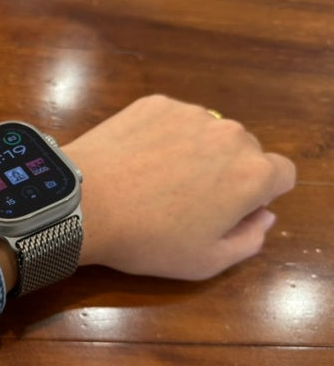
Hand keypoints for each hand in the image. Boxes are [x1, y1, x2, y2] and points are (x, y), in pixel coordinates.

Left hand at [62, 95, 295, 279]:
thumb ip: (249, 240)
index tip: (231, 210)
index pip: (282, 175)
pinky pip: (173, 121)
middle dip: (228, 173)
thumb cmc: (147, 239)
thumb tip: (263, 215)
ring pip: (208, 134)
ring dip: (196, 153)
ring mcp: (191, 113)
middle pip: (245, 151)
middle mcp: (230, 133)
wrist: (84, 203)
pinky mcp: (155, 103)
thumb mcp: (206, 262)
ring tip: (155, 181)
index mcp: (252, 173)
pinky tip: (135, 161)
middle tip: (187, 200)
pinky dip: (163, 138)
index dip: (260, 195)